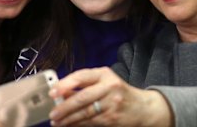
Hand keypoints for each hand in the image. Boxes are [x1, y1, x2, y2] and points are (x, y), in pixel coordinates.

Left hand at [48, 68, 171, 126]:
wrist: (144, 108)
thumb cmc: (119, 93)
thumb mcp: (104, 82)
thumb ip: (84, 85)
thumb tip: (61, 93)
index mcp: (104, 74)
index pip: (81, 76)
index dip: (65, 84)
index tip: (53, 92)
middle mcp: (109, 87)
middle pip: (82, 97)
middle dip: (64, 107)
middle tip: (53, 113)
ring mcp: (112, 103)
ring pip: (85, 112)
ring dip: (68, 119)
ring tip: (57, 122)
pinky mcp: (112, 118)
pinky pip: (91, 122)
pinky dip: (78, 124)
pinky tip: (69, 125)